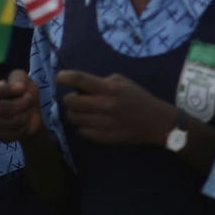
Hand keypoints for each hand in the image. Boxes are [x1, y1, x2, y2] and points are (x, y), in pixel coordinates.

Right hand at [0, 70, 41, 142]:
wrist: (31, 111)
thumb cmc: (25, 92)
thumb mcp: (24, 79)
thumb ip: (19, 78)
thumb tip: (17, 86)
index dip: (8, 89)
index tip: (22, 88)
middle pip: (5, 108)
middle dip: (23, 104)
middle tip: (30, 99)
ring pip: (11, 122)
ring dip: (26, 116)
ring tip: (28, 111)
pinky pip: (12, 135)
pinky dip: (24, 129)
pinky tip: (24, 123)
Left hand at [56, 69, 175, 145]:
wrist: (155, 122)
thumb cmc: (138, 98)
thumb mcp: (122, 82)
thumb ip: (101, 82)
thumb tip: (79, 86)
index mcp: (109, 89)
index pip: (80, 79)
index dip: (65, 76)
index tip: (59, 77)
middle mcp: (103, 106)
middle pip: (71, 101)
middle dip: (69, 98)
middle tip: (75, 98)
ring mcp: (102, 123)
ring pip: (73, 118)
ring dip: (74, 113)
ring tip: (83, 111)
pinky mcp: (103, 137)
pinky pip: (81, 131)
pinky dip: (82, 125)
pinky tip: (91, 122)